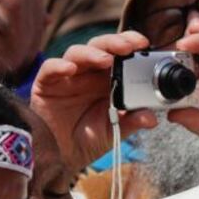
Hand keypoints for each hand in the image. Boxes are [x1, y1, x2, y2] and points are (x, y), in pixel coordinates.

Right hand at [30, 31, 157, 171]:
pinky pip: (50, 69)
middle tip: (129, 47)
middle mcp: (88, 72)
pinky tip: (70, 69)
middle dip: (115, 42)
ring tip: (106, 60)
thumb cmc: (91, 137)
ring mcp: (67, 76)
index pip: (120, 52)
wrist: (64, 156)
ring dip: (92, 53)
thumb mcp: (117, 129)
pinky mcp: (46, 84)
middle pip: (100, 46)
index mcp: (109, 77)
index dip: (131, 43)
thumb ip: (133, 120)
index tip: (145, 44)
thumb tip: (152, 118)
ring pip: (76, 53)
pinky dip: (59, 66)